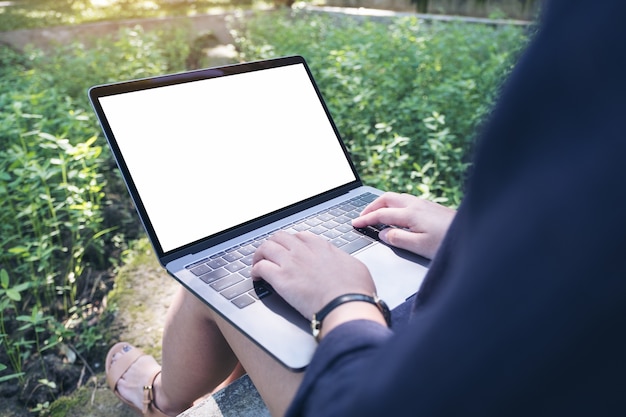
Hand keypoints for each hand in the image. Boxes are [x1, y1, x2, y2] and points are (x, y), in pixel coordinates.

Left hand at [251, 231, 375, 319]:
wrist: (347, 305)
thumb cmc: (355, 291)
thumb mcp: (356, 267)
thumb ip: (343, 261)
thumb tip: (343, 264)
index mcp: (322, 247)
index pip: (301, 236)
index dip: (292, 242)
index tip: (290, 250)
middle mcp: (304, 250)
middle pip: (280, 237)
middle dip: (273, 244)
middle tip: (270, 254)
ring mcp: (291, 262)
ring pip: (266, 247)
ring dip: (260, 255)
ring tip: (258, 263)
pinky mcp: (281, 278)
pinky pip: (260, 267)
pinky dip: (255, 270)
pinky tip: (256, 277)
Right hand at [352, 192, 455, 258]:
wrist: (472, 234)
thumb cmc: (447, 242)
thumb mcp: (419, 246)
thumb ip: (398, 239)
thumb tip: (383, 234)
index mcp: (410, 214)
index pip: (381, 214)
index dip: (366, 219)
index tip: (355, 224)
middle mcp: (415, 204)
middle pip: (386, 199)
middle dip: (371, 206)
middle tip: (362, 217)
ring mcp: (424, 204)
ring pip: (396, 198)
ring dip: (382, 204)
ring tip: (375, 214)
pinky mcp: (431, 206)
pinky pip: (405, 200)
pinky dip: (393, 205)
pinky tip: (396, 215)